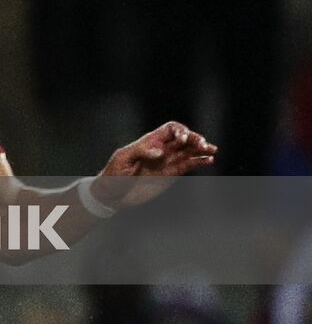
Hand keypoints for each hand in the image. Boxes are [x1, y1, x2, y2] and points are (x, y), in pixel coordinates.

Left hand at [92, 121, 216, 209]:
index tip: (182, 139)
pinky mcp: (170, 175)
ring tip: (211, 150)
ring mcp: (167, 162)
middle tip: (203, 144)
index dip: (179, 131)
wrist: (112, 194)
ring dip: (201, 149)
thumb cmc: (113, 173)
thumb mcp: (122, 158)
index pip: (169, 129)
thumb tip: (160, 151)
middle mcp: (161, 150)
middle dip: (194, 138)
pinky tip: (208, 160)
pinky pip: (187, 166)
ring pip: (188, 152)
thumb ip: (141, 152)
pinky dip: (199, 162)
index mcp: (149, 142)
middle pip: (183, 139)